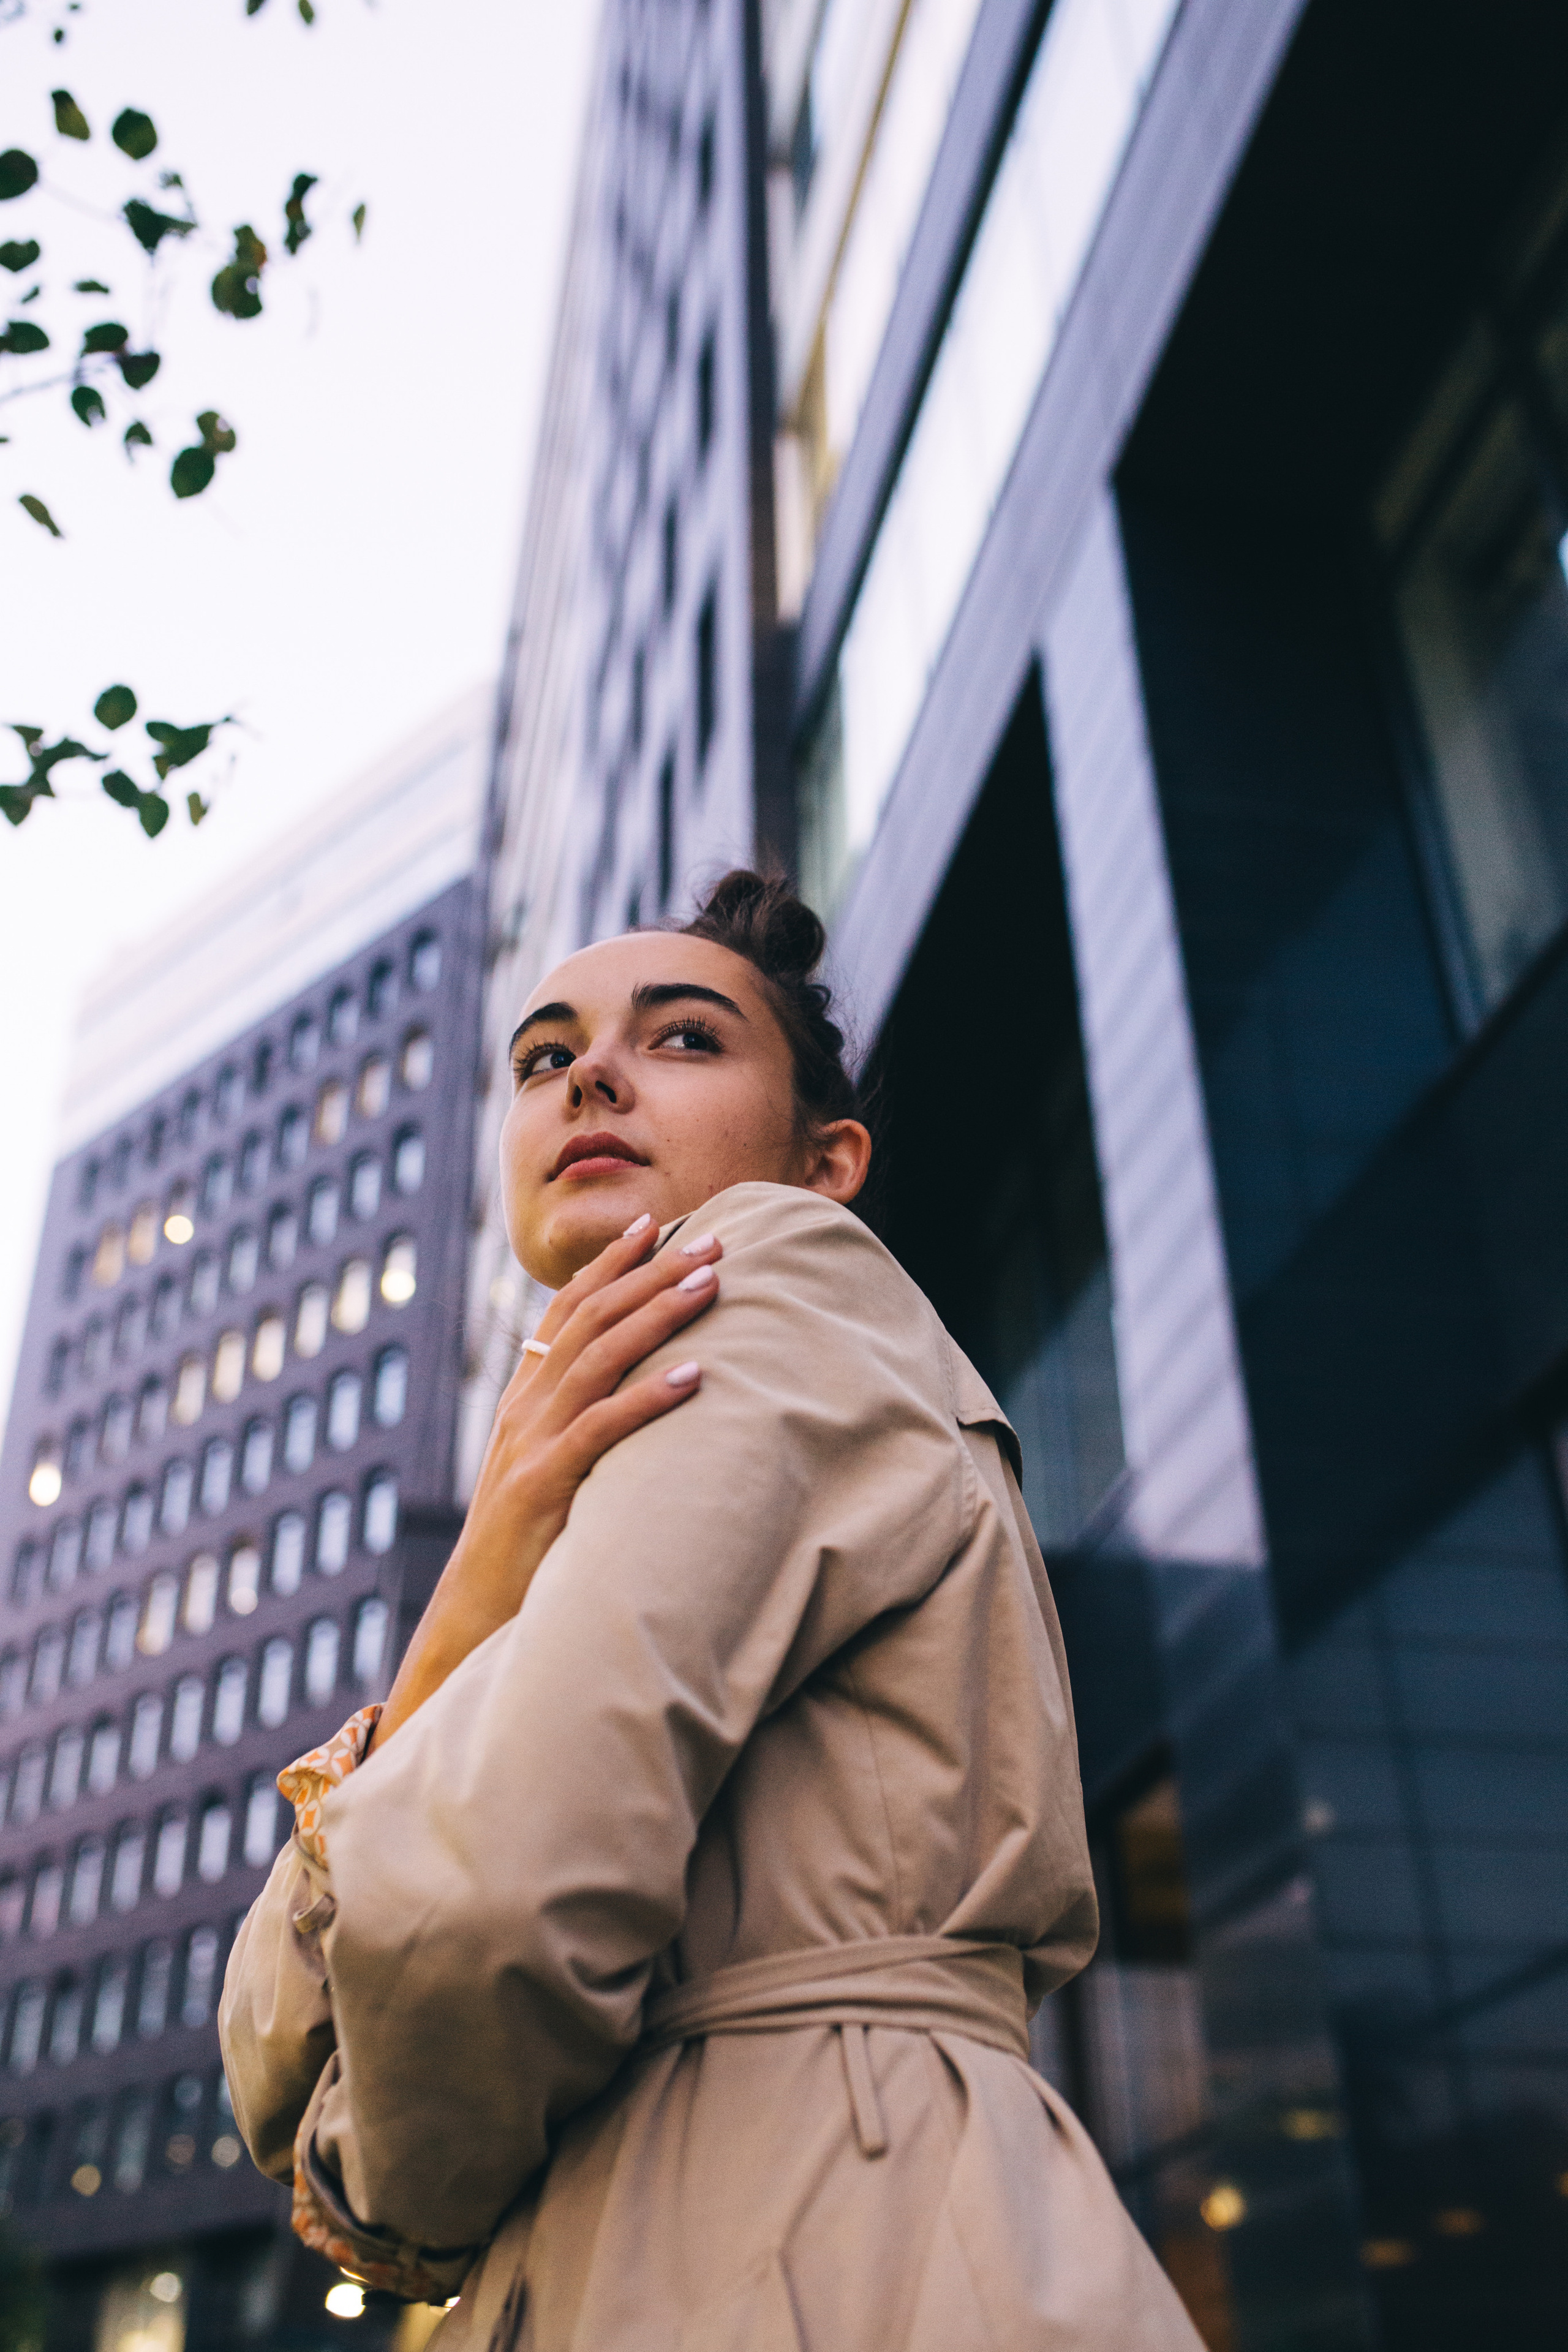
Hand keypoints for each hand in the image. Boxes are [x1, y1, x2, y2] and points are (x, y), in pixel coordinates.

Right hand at [370, 1215, 720, 1747]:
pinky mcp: (546, 1485)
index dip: (611, 1264)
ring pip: (600, 1358)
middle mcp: (525, 1407)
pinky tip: (694, 1375)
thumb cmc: (526, 1542)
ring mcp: (532, 1443)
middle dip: (652, 1272)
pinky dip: (649, 1396)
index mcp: (524, 1397)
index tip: (657, 1223)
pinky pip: (603, 1428)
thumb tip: (622, 1382)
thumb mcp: (547, 1466)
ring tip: (710, 1283)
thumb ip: (574, 1419)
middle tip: (712, 1239)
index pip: (567, 1309)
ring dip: (658, 1314)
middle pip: (592, 1318)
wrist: (476, 1613)